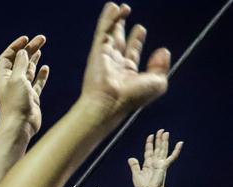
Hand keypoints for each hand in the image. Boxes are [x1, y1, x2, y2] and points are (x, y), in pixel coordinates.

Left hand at [0, 35, 48, 137]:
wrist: (21, 126)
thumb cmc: (16, 103)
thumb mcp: (17, 79)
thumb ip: (20, 64)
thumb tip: (22, 51)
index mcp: (3, 78)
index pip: (7, 57)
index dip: (15, 47)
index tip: (27, 39)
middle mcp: (12, 83)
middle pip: (20, 61)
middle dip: (29, 49)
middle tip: (42, 38)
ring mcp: (22, 90)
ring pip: (28, 70)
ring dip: (34, 59)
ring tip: (41, 48)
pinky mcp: (32, 97)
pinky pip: (37, 83)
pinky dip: (41, 74)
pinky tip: (45, 67)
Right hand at [79, 3, 169, 119]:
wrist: (110, 102)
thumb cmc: (132, 97)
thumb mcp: (157, 83)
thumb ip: (162, 67)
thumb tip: (163, 51)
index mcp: (127, 73)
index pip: (132, 52)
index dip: (137, 40)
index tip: (140, 29)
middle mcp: (115, 64)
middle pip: (119, 40)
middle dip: (121, 26)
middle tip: (125, 11)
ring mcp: (105, 57)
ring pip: (110, 34)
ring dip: (114, 20)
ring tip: (118, 6)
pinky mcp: (97, 52)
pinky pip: (103, 32)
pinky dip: (107, 19)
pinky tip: (112, 7)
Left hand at [128, 129, 181, 186]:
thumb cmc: (143, 186)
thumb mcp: (136, 175)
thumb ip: (134, 166)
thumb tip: (131, 158)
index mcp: (148, 164)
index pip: (149, 151)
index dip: (149, 143)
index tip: (150, 136)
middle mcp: (155, 162)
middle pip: (157, 148)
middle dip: (158, 139)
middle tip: (160, 130)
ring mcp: (161, 163)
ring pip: (163, 149)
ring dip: (164, 141)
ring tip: (166, 133)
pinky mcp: (165, 165)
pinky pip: (172, 156)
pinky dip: (176, 150)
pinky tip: (180, 143)